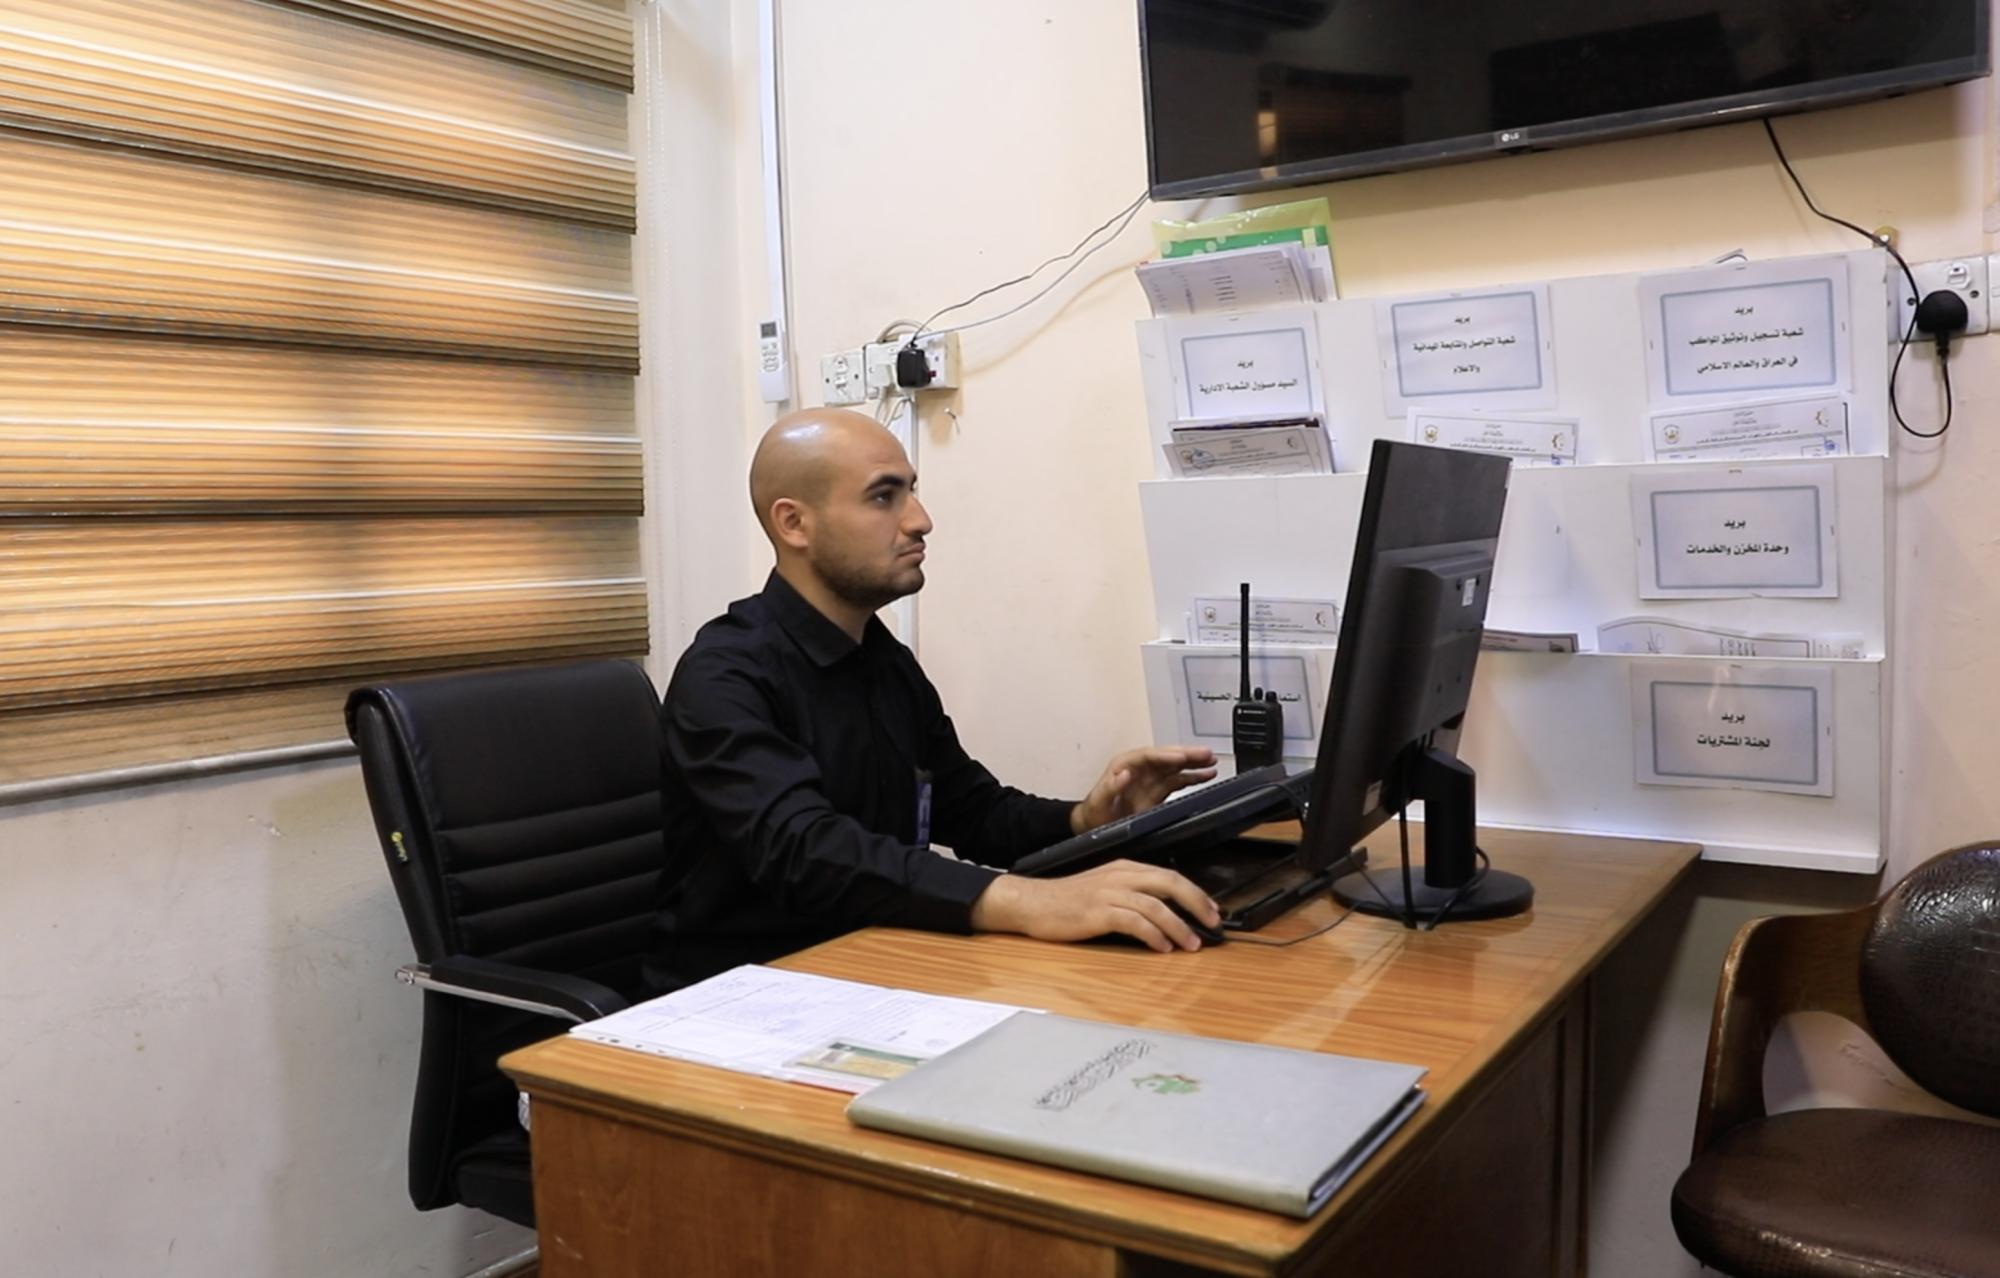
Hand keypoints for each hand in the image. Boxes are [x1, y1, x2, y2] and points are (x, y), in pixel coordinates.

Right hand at [969, 860, 1221, 951]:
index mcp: (1124, 868)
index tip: (1212, 911)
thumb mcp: (1104, 889)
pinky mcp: (1097, 912)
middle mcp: (1120, 876)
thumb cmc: (1067, 901)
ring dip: (1178, 926)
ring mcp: (1108, 893)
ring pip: (1155, 904)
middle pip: (1169, 883)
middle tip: (1213, 923)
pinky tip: (1162, 947)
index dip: (1195, 893)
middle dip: (1197, 903)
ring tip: (1192, 944)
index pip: (1169, 875)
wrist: (1032, 902)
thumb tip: (1165, 914)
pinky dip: (1153, 935)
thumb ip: (1132, 895)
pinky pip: (1133, 921)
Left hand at [1069, 746, 1217, 835]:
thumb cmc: (1094, 813)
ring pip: (1176, 767)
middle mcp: (1140, 769)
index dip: (1166, 755)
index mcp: (1124, 765)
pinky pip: (1179, 780)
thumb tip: (1124, 774)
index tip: (1181, 757)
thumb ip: (1110, 787)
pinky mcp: (1158, 791)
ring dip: (1194, 763)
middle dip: (1186, 754)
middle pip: (1166, 757)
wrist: (1094, 827)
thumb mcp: (1098, 801)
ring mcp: (1151, 779)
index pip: (1149, 755)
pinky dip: (1193, 777)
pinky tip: (1207, 775)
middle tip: (1205, 753)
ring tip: (1212, 761)